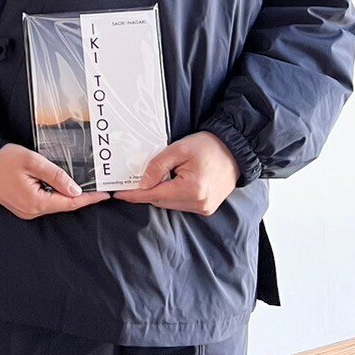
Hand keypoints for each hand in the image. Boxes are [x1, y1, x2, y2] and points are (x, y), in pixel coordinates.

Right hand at [0, 143, 110, 219]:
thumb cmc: (4, 159)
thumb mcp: (33, 162)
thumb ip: (56, 176)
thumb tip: (75, 191)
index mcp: (35, 202)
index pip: (69, 203)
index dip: (89, 199)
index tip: (104, 195)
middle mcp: (30, 211)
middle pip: (62, 205)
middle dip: (80, 198)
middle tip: (98, 189)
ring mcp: (24, 210)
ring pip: (53, 204)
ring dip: (67, 197)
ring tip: (84, 187)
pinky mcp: (20, 206)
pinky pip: (43, 202)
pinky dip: (54, 196)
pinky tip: (62, 187)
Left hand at [114, 131, 238, 214]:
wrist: (236, 150)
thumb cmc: (209, 146)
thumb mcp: (179, 149)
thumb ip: (157, 166)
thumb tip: (142, 184)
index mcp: (192, 189)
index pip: (154, 195)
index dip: (134, 194)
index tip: (118, 194)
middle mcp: (199, 203)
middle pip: (161, 201)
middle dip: (147, 191)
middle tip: (133, 180)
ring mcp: (204, 208)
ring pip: (170, 204)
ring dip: (160, 193)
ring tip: (158, 177)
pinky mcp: (206, 208)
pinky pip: (181, 204)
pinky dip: (172, 195)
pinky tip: (171, 182)